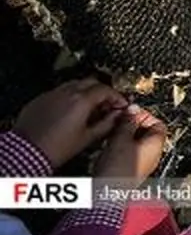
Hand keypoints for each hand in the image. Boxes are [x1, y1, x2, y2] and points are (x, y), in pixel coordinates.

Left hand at [13, 79, 127, 167]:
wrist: (26, 153)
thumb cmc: (54, 148)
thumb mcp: (87, 138)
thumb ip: (107, 124)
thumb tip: (117, 116)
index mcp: (81, 101)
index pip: (106, 90)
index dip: (116, 97)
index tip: (120, 104)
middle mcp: (67, 93)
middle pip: (91, 81)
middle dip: (102, 91)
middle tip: (106, 104)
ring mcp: (52, 94)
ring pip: (75, 84)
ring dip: (85, 91)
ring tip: (88, 107)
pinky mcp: (40, 99)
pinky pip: (59, 92)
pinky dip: (69, 97)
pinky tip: (69, 111)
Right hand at [93, 104, 166, 182]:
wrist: (106, 194)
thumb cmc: (117, 170)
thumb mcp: (121, 138)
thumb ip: (128, 121)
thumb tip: (133, 109)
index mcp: (156, 145)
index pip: (158, 123)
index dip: (144, 115)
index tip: (131, 112)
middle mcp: (153, 155)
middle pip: (148, 133)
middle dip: (133, 125)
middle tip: (120, 122)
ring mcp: (143, 164)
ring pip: (137, 143)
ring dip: (126, 136)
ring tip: (113, 133)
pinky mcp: (131, 171)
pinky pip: (130, 153)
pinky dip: (122, 147)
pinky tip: (110, 146)